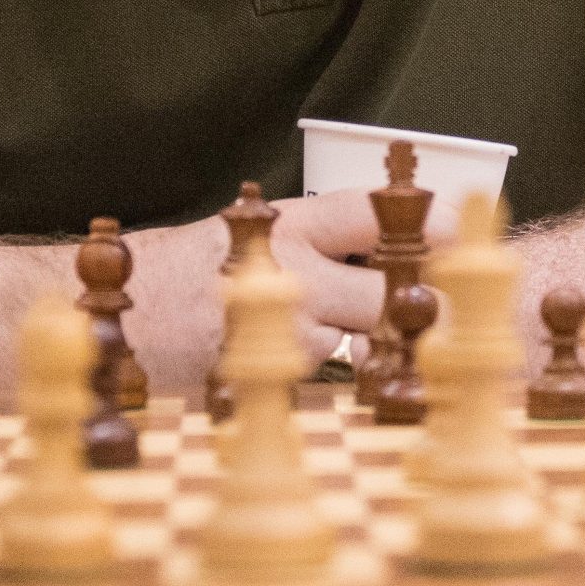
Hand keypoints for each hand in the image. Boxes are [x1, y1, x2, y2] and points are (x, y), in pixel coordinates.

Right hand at [104, 191, 457, 391]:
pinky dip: (321, 368)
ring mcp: (275, 322)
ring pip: (356, 338)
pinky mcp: (261, 369)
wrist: (116, 315)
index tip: (467, 231)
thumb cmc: (192, 274)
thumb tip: (401, 254)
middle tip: (444, 310)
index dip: (430, 222)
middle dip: (416, 304)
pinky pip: (320, 373)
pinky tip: (292, 355)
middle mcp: (287, 265)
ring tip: (352, 333)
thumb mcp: (254, 237)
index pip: (376, 212)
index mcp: (289, 223)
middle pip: (384, 288)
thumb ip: (320, 244)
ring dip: (364, 341)